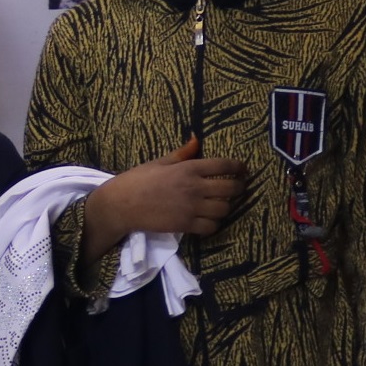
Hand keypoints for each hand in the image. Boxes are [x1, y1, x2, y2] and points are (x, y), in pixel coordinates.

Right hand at [81, 137, 248, 263]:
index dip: (238, 167)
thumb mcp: (160, 162)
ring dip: (226, 207)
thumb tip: (196, 138)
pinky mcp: (186, 224)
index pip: (224, 166)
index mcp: (188, 168)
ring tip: (222, 204)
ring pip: (224, 209)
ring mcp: (191, 207)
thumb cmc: (139, 179)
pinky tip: (209, 219)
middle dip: (239, 188)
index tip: (243, 169)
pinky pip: (212, 226)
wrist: (122, 204)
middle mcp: (194, 187)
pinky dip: (214, 223)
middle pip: (230, 189)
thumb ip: (182, 153)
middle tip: (238, 188)